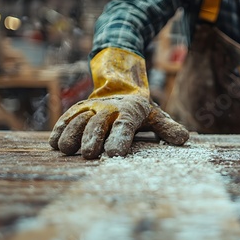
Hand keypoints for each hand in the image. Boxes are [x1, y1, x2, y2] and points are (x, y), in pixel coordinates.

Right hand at [49, 95, 188, 158]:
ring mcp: (90, 108)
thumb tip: (184, 139)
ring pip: (79, 120)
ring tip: (67, 150)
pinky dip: (59, 130)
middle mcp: (108, 109)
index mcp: (129, 111)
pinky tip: (54, 143)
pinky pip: (66, 119)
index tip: (116, 154)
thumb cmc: (139, 109)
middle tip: (89, 155)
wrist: (118, 84)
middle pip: (98, 124)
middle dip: (93, 139)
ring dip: (72, 134)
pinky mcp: (76, 110)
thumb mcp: (155, 115)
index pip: (124, 126)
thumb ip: (168, 128)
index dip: (120, 139)